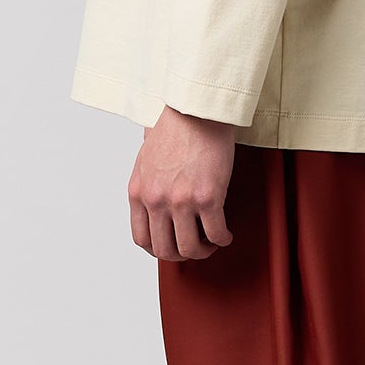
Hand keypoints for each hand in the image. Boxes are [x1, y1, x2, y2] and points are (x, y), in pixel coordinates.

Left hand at [129, 105, 237, 261]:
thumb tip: (153, 200)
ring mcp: (180, 200)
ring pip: (190, 248)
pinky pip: (216, 233)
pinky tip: (226, 233)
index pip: (142, 238)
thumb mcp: (146, 159)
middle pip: (165, 249)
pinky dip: (223, 239)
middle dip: (182, 255)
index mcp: (138, 192)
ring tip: (212, 242)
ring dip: (204, 251)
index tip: (172, 247)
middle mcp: (156, 200)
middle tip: (196, 247)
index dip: (159, 250)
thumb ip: (147, 184)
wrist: (196, 109)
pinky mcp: (207, 197)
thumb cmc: (176, 127)